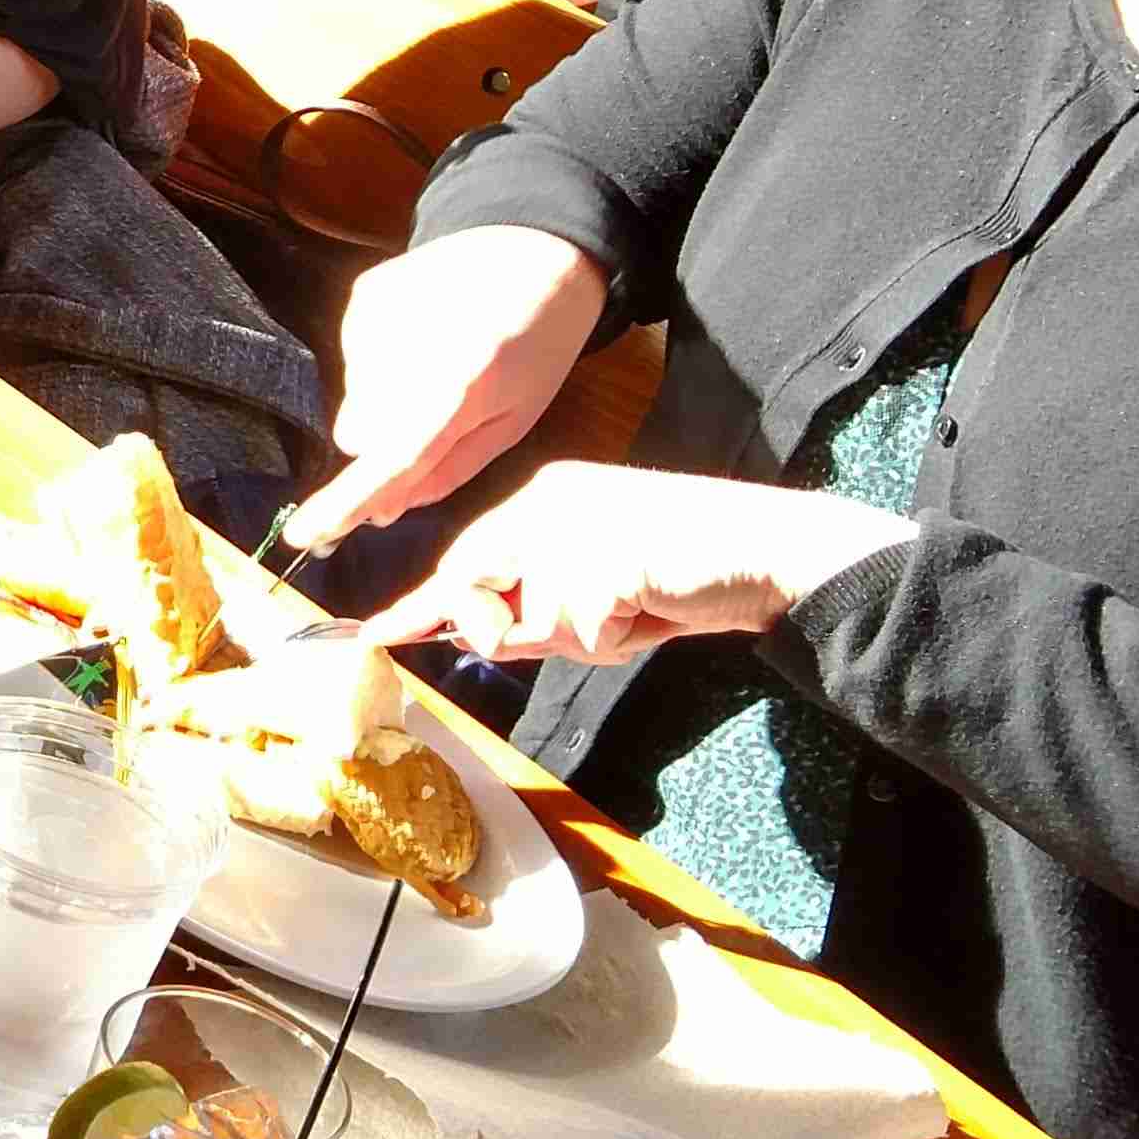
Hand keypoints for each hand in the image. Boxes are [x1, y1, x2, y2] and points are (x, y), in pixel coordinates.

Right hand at [287, 225, 612, 550]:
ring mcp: (376, 314)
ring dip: (388, 402)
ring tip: (439, 365)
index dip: (345, 499)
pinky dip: (382, 365)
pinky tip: (422, 338)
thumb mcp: (516, 418)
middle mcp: (408, 344)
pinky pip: (354, 362)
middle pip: (362, 434)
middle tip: (440, 419)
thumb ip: (450, 468)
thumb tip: (386, 508)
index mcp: (464, 380)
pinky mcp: (362, 295)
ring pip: (356, 400)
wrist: (535, 246)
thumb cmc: (539, 343)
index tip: (304, 533)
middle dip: (388, 445)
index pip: (390, 455)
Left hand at [356, 460, 910, 667]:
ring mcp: (569, 528)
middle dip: (518, 629)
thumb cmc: (682, 572)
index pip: (462, 558)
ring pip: (535, 625)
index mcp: (541, 498)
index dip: (420, 607)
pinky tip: (655, 603)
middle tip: (601, 616)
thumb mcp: (593, 592)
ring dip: (585, 639)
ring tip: (638, 605)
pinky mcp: (601, 562)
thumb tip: (473, 636)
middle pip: (478, 592)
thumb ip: (532, 609)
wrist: (768, 550)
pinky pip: (584, 637)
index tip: (369, 634)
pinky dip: (620, 640)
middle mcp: (543, 501)